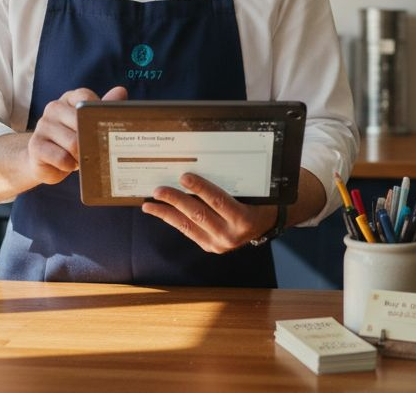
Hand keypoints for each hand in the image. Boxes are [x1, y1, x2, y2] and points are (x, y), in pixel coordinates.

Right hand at [25, 85, 126, 185]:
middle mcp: (54, 108)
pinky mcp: (35, 145)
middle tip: (92, 150)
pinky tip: (66, 164)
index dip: (96, 115)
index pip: (86, 98)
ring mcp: (42, 125)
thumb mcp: (88, 124)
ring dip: (81, 156)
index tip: (98, 128)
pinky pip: (61, 158)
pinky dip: (69, 165)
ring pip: (73, 143)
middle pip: (81, 123)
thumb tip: (121, 91)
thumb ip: (104, 108)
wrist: (44, 161)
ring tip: (79, 157)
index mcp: (69, 99)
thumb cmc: (72, 140)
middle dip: (90, 141)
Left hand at [142, 173, 277, 253]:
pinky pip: (188, 232)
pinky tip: (161, 212)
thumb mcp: (251, 191)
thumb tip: (199, 167)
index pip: (218, 201)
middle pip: (198, 215)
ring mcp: (219, 244)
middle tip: (159, 190)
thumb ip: (230, 185)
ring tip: (150, 205)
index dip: (200, 188)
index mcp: (243, 219)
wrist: (266, 223)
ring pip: (188, 226)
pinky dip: (173, 220)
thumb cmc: (259, 200)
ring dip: (167, 214)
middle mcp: (230, 235)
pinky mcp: (210, 247)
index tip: (184, 176)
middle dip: (176, 201)